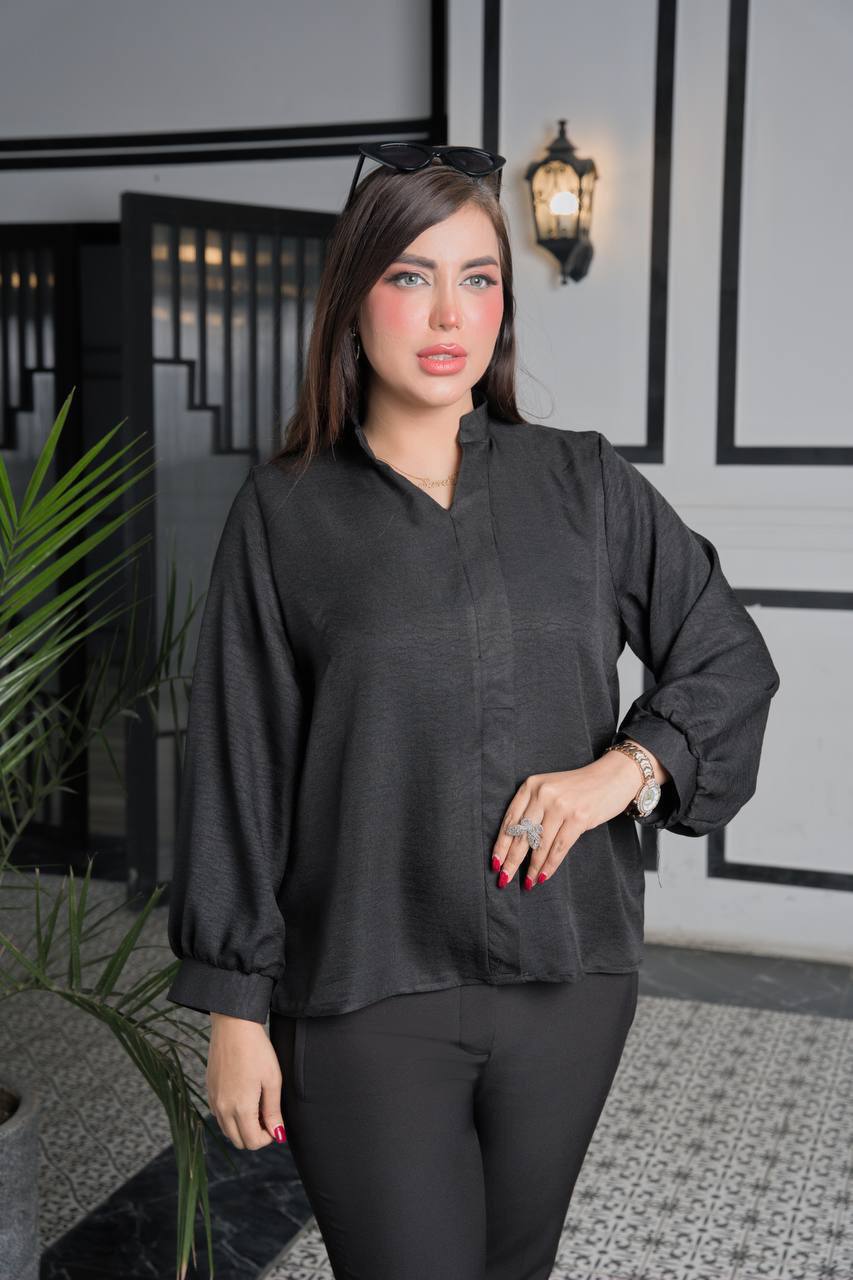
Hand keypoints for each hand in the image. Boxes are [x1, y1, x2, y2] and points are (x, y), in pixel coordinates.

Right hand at [207, 1013, 287, 1148]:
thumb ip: (273, 1111)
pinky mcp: (209, 1091)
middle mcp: (222, 1108)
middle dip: (254, 1136)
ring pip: (227, 1130)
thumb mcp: (272, 1080)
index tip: (276, 1124)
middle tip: (268, 1117)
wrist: (233, 1026)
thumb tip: (277, 1134)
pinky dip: (231, 1117)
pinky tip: (243, 1099)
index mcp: (240, 1108)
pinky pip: (219, 1116)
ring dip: (242, 1127)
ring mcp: (213, 1100)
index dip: (267, 1138)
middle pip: (238, 1141)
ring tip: (257, 1107)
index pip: (252, 1142)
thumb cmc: (257, 1050)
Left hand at [491, 752, 643, 889]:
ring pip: (540, 845)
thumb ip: (533, 809)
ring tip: (527, 883)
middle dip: (511, 861)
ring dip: (532, 868)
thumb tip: (516, 844)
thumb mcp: (550, 789)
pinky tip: (543, 876)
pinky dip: (550, 865)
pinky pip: (559, 848)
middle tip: (504, 879)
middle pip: (522, 835)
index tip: (494, 863)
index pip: (510, 820)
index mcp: (531, 786)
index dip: (501, 844)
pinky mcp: (578, 818)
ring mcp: (561, 806)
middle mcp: (543, 794)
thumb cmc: (579, 787)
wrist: (613, 776)